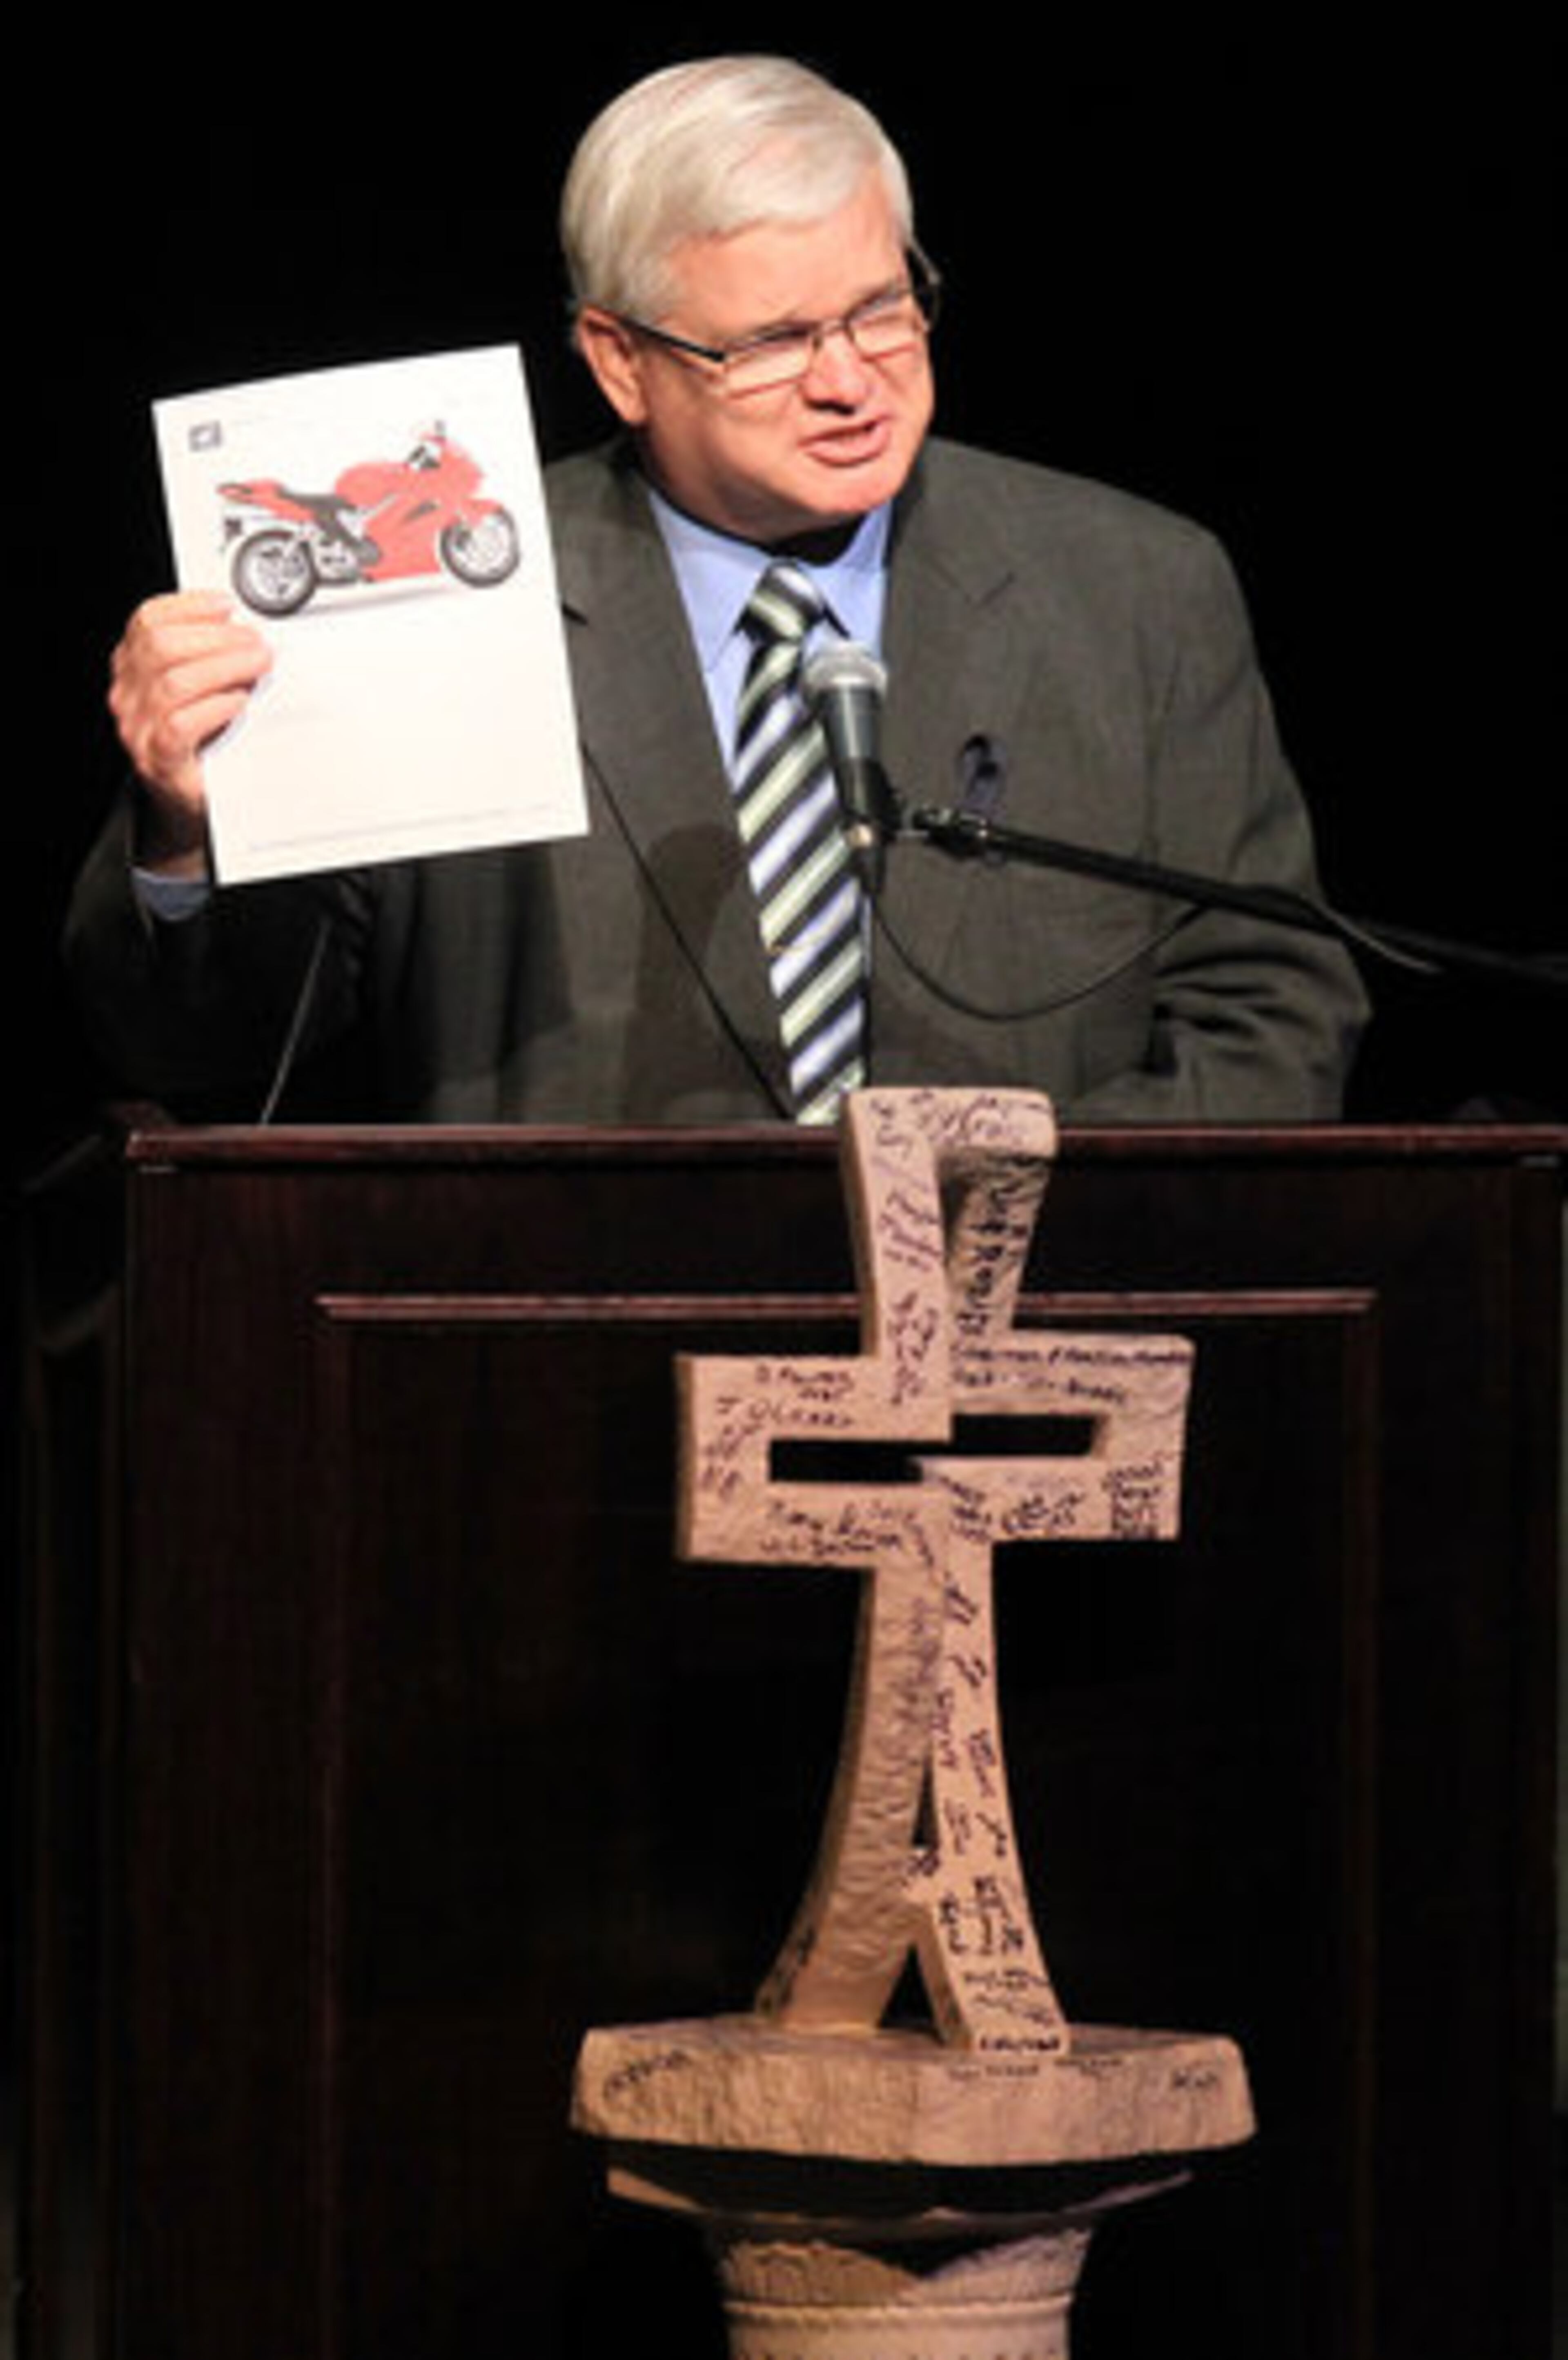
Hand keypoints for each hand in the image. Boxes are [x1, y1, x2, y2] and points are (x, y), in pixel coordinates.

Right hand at [109, 591, 272, 871]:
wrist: (195, 798)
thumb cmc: (201, 738)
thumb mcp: (200, 687)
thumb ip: (207, 655)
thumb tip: (244, 630)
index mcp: (133, 667)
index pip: (147, 621)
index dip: (190, 607)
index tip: (228, 607)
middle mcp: (128, 695)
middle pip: (161, 647)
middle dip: (217, 638)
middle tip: (255, 643)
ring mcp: (139, 729)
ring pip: (173, 682)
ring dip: (224, 668)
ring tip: (256, 667)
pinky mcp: (160, 761)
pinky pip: (179, 726)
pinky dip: (214, 708)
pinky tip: (237, 702)